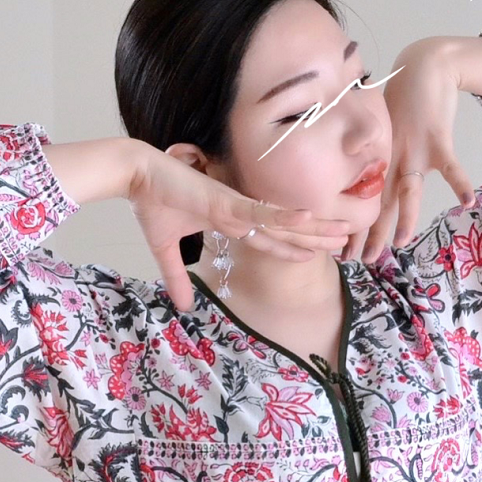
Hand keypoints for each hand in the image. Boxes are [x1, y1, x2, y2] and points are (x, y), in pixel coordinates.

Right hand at [127, 144, 353, 310]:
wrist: (135, 175)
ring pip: (281, 221)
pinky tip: (307, 216)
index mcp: (228, 220)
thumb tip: (183, 307)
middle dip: (314, 237)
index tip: (316, 253)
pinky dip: (283, 215)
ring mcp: (234, 206)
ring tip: (341, 233)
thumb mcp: (165, 250)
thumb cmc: (152, 202)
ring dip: (312, 228)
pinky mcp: (224, 201)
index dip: (291, 247)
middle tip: (346, 242)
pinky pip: (259, 211)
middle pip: (283, 229)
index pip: (267, 238)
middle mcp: (238, 212)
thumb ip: (177, 277)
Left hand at [351, 38, 477, 263]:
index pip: (362, 202)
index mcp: (377, 161)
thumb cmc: (404, 101)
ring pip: (407, 191)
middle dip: (371, 233)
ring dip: (404, 217)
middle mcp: (391, 160)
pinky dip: (460, 183)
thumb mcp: (383, 131)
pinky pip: (450, 167)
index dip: (353, 228)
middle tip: (363, 260)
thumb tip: (367, 186)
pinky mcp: (438, 140)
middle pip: (380, 203)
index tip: (343, 251)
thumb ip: (378, 159)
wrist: (425, 66)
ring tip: (401, 241)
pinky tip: (467, 202)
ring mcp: (414, 151)